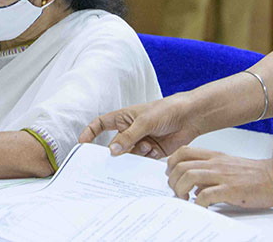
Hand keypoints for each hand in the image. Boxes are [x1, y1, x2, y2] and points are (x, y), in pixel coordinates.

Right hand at [78, 95, 201, 158]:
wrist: (190, 117)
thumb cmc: (166, 110)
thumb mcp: (144, 122)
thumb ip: (128, 137)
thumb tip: (112, 150)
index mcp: (123, 118)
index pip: (100, 125)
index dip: (90, 133)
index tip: (82, 143)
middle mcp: (129, 131)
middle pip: (113, 145)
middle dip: (113, 152)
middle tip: (111, 159)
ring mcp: (139, 142)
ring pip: (128, 155)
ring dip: (133, 155)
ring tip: (146, 146)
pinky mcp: (151, 152)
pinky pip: (141, 161)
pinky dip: (144, 160)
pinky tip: (153, 150)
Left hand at [166, 147, 272, 207]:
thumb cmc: (255, 174)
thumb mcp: (227, 166)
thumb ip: (209, 171)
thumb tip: (194, 185)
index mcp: (213, 156)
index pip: (184, 152)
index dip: (171, 162)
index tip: (170, 173)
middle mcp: (215, 163)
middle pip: (181, 165)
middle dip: (172, 179)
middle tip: (175, 190)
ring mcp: (222, 175)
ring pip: (189, 176)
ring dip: (181, 189)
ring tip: (183, 198)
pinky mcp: (231, 189)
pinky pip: (207, 195)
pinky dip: (198, 202)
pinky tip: (199, 207)